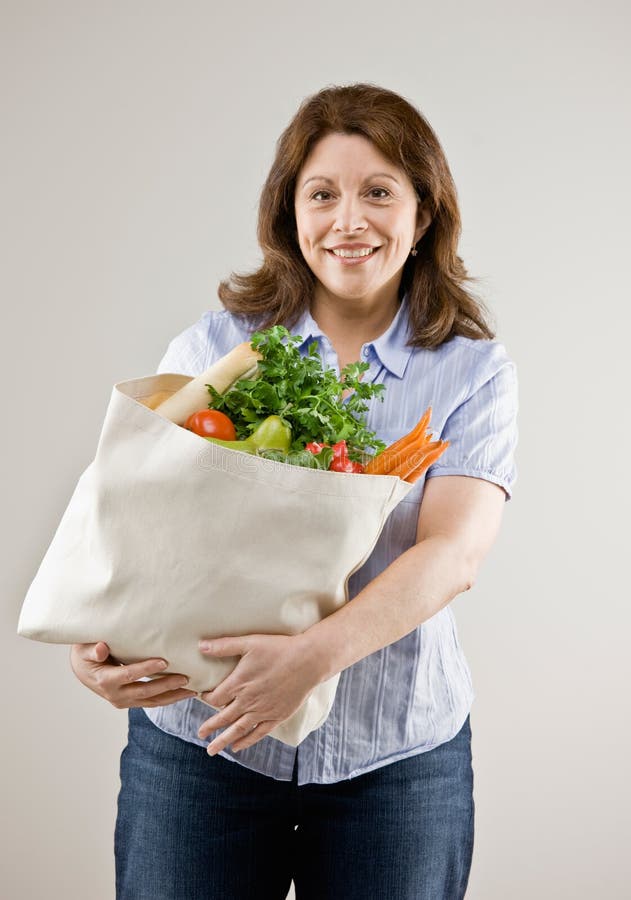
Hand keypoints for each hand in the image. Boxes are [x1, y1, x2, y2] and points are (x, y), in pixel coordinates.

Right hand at [69, 641, 196, 708]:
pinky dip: (168, 699)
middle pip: (145, 691)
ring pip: (151, 701)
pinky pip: (151, 702)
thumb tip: (101, 649)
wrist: (82, 669)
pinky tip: (183, 694)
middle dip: (166, 685)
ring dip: (172, 697)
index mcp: (105, 680)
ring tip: (192, 691)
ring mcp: (123, 701)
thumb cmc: (86, 654)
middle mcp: (115, 694)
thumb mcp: (84, 649)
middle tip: (186, 678)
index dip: (147, 669)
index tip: (164, 662)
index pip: (129, 675)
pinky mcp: (130, 702)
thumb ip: (92, 649)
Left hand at [197, 633, 322, 754]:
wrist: (308, 661)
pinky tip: (237, 747)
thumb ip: (224, 646)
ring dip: (223, 740)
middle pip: (223, 717)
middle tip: (200, 734)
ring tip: (212, 750)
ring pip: (238, 729)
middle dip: (210, 726)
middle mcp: (248, 701)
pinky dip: (246, 741)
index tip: (203, 697)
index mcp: (239, 683)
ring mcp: (263, 711)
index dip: (207, 698)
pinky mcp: (277, 716)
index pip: (215, 698)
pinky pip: (258, 733)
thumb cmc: (279, 648)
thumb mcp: (249, 642)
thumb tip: (201, 646)